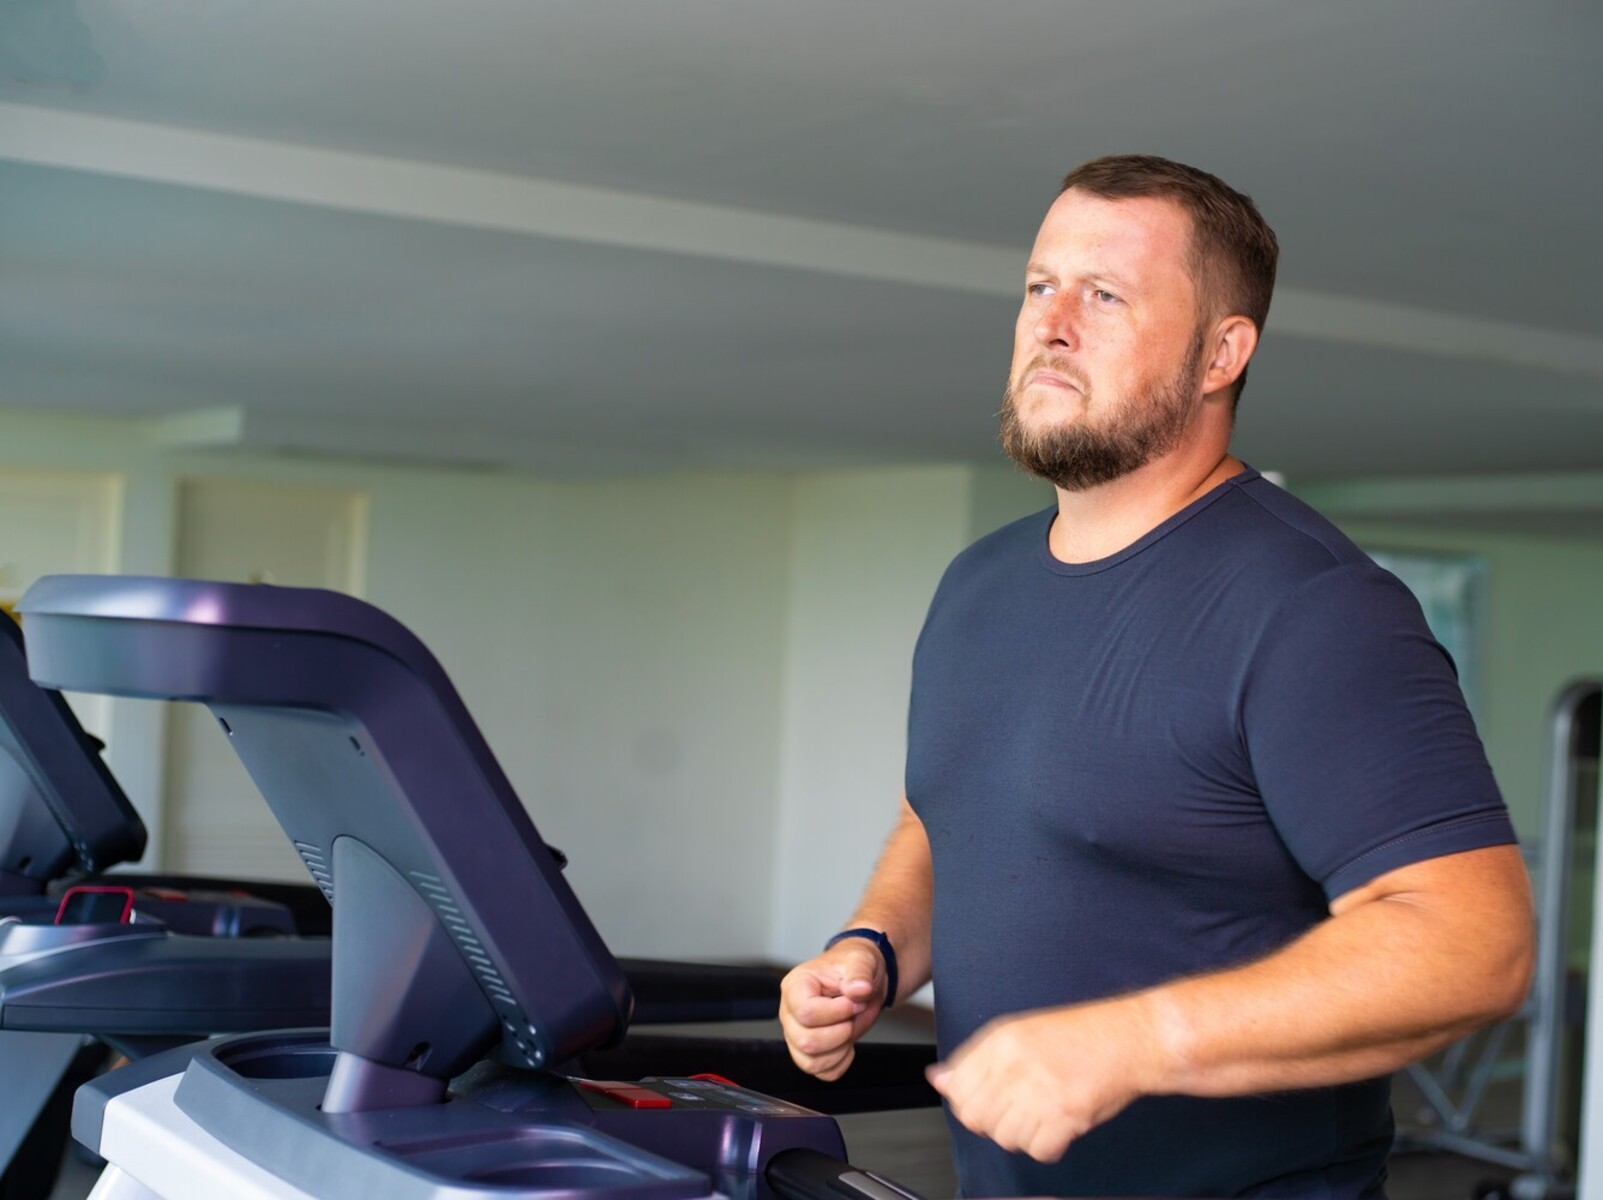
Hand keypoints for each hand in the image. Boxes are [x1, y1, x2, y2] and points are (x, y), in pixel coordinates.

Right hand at [779, 940, 888, 1079]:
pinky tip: (846, 1044)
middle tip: (853, 1014)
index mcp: (796, 986)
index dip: (836, 1012)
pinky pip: (821, 1072)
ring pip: (811, 1062)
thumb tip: (859, 989)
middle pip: (806, 1042)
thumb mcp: (860, 960)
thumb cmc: (852, 967)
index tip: (854, 1002)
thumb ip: (859, 973)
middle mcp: (790, 1013)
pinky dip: (840, 1063)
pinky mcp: (808, 1053)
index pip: (806, 1012)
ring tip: (849, 1027)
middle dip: (841, 1032)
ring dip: (840, 1049)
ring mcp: (797, 1035)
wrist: (860, 982)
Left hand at [925, 997, 1159, 1162]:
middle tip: (1017, 1112)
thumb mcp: (1021, 1033)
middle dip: (993, 1123)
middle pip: (976, 1117)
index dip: (968, 1102)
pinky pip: (1039, 1151)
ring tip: (1044, 1114)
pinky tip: (1060, 1126)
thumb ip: (977, 1059)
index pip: (957, 1088)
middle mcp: (1015, 1063)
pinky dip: (1050, 1146)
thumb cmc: (1082, 1036)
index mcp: (1001, 1040)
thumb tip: (940, 1079)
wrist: (1129, 1038)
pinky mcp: (1065, 1115)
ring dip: (1024, 1135)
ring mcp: (1039, 1090)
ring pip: (1006, 1138)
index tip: (987, 1102)